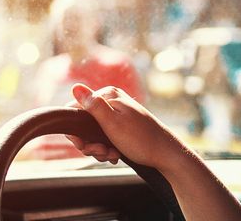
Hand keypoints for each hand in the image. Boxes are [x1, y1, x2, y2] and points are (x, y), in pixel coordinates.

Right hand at [66, 83, 190, 171]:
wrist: (166, 153)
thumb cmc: (140, 139)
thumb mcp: (112, 123)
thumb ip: (93, 105)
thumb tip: (75, 86)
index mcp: (108, 95)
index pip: (76, 110)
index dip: (76, 132)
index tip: (85, 147)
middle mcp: (112, 100)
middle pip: (84, 124)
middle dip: (90, 143)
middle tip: (103, 153)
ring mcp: (117, 113)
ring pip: (94, 133)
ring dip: (99, 148)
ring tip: (112, 154)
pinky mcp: (122, 125)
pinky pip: (104, 136)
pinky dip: (107, 148)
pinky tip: (116, 154)